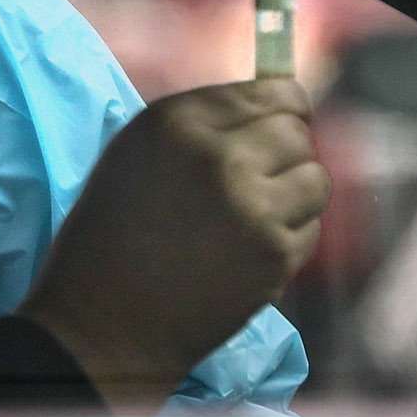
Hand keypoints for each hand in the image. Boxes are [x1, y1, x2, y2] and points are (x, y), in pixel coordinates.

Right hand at [16, 78, 329, 416]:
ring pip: (315, 179)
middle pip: (297, 132)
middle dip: (285, 153)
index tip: (286, 121)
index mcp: (175, 122)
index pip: (269, 92)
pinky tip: (246, 252)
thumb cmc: (107, 236)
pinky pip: (309, 229)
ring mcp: (252, 206)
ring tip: (253, 218)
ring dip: (293, 195)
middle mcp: (219, 155)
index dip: (284, 107)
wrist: (101, 323)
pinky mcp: (274, 255)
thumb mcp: (135, 156)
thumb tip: (277, 104)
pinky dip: (288, 238)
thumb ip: (200, 126)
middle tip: (259, 180)